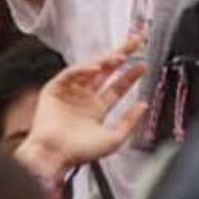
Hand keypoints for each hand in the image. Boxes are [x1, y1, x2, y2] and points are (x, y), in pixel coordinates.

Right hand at [17, 35, 148, 172]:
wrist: (55, 156)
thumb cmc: (80, 152)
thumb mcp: (114, 138)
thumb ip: (129, 121)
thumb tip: (144, 105)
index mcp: (96, 110)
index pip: (117, 87)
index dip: (130, 76)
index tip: (143, 66)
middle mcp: (84, 99)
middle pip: (105, 72)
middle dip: (120, 56)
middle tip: (136, 42)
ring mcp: (69, 93)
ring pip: (89, 70)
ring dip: (104, 60)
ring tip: (121, 56)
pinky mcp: (54, 90)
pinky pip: (69, 74)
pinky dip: (81, 69)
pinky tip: (96, 67)